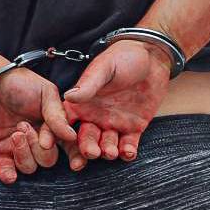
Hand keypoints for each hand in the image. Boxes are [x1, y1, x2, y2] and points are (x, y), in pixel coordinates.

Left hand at [0, 67, 76, 183]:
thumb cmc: (18, 81)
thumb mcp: (45, 92)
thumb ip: (58, 115)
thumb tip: (71, 136)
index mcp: (53, 126)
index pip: (69, 147)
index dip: (74, 156)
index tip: (76, 162)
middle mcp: (38, 139)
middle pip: (48, 160)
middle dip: (38, 147)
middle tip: (25, 126)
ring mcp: (19, 146)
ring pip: (30, 167)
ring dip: (24, 155)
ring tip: (15, 133)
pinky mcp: (0, 151)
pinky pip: (6, 171)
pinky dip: (8, 175)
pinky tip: (9, 173)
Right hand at [62, 40, 171, 162]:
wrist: (154, 57)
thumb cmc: (124, 57)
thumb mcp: (105, 67)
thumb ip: (88, 84)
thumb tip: (68, 96)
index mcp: (83, 102)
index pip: (64, 122)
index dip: (57, 134)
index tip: (56, 142)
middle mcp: (95, 116)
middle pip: (85, 139)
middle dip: (87, 149)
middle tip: (91, 153)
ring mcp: (114, 123)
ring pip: (106, 145)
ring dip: (107, 152)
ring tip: (111, 152)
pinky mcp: (133, 128)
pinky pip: (128, 145)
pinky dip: (126, 152)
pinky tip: (127, 153)